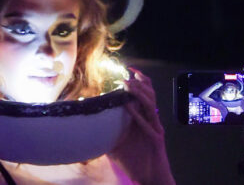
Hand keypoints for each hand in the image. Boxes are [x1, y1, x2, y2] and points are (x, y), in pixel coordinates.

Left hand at [109, 68, 175, 184]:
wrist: (149, 180)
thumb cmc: (135, 162)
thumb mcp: (116, 144)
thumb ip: (106, 132)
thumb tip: (87, 125)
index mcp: (144, 119)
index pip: (145, 94)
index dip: (140, 81)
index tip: (130, 70)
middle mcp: (151, 121)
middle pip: (150, 95)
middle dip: (139, 84)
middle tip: (127, 76)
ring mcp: (155, 129)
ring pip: (151, 106)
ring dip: (139, 94)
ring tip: (127, 86)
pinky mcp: (156, 140)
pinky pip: (148, 124)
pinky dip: (138, 115)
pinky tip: (128, 107)